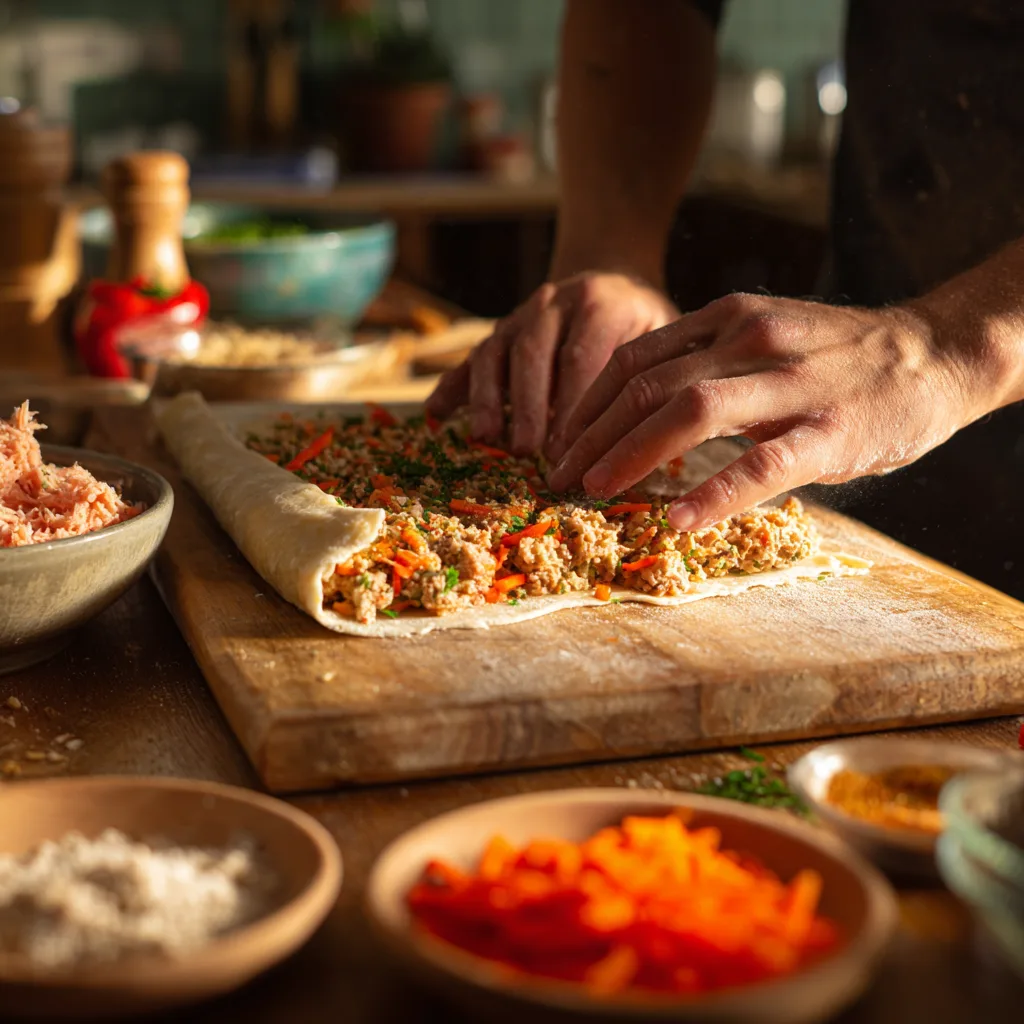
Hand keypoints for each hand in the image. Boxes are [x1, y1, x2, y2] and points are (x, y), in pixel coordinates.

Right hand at [426, 272, 678, 455]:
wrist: (609, 278)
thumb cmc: (641, 325)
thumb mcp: (660, 338)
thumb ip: (649, 376)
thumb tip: (648, 437)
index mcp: (599, 303)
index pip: (580, 356)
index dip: (572, 404)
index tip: (569, 448)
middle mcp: (553, 302)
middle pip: (533, 353)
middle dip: (528, 405)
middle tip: (526, 450)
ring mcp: (520, 316)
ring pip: (496, 352)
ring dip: (488, 397)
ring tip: (487, 437)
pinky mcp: (498, 332)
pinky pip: (470, 358)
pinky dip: (451, 386)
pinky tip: (435, 415)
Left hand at [546, 292, 990, 530]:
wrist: (933, 351)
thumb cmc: (837, 354)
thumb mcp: (761, 334)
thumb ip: (703, 361)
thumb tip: (636, 408)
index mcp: (726, 319)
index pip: (632, 360)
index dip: (585, 405)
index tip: (560, 443)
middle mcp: (749, 341)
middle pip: (646, 386)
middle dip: (591, 436)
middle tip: (559, 478)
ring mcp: (790, 384)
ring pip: (690, 413)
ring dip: (631, 456)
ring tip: (595, 493)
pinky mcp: (828, 430)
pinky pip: (760, 464)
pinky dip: (713, 493)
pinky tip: (677, 519)